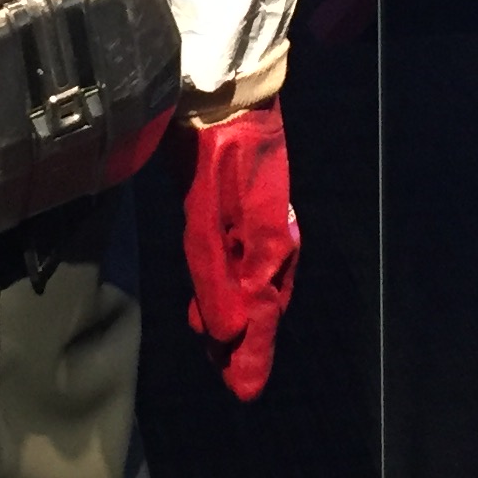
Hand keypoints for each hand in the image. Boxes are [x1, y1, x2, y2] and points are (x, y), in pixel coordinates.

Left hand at [181, 101, 300, 401]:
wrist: (225, 85)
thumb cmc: (212, 148)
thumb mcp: (206, 216)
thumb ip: (214, 274)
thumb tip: (227, 332)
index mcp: (266, 245)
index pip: (257, 314)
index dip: (250, 353)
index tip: (245, 393)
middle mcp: (272, 237)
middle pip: (261, 302)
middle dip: (246, 340)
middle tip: (233, 377)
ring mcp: (265, 217)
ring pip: (256, 280)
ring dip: (239, 312)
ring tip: (219, 341)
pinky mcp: (252, 200)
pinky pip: (249, 255)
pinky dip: (236, 280)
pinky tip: (222, 285)